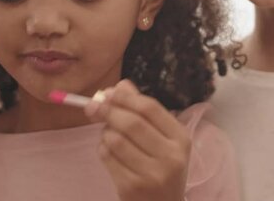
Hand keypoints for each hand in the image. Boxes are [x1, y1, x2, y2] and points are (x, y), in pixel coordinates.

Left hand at [85, 79, 190, 200]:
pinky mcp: (132, 187)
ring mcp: (151, 174)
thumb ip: (144, 111)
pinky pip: (107, 158)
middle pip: (131, 123)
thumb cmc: (163, 167)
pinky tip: (108, 150)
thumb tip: (122, 85)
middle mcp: (170, 156)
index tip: (108, 92)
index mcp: (181, 138)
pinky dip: (102, 149)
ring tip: (108, 134)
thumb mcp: (163, 140)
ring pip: (116, 140)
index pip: (150, 108)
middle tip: (93, 106)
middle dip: (108, 110)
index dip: (125, 97)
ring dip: (105, 133)